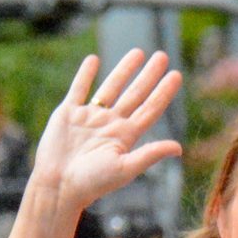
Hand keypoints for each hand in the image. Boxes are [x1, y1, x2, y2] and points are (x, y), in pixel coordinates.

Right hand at [30, 50, 182, 214]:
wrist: (58, 185)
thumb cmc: (92, 182)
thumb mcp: (125, 168)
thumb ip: (150, 154)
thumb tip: (179, 148)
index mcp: (125, 137)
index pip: (150, 109)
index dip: (163, 92)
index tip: (176, 74)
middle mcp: (110, 125)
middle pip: (135, 94)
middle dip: (149, 75)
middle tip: (162, 56)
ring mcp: (89, 118)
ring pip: (110, 87)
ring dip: (124, 70)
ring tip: (137, 52)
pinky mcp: (68, 114)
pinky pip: (78, 89)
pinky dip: (85, 74)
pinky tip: (94, 60)